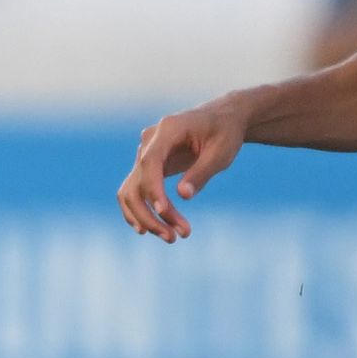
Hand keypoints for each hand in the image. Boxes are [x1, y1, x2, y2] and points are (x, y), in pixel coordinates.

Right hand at [119, 98, 248, 240]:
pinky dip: (139, 211)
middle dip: (151, 213)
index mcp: (167, 130)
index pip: (149, 162)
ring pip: (131, 191)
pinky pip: (135, 191)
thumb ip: (202, 172)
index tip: (165, 213)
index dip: (153, 189)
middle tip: (175, 237)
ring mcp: (144, 153)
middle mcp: (149, 141)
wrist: (222, 119)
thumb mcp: (222, 152)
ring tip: (171, 238)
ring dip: (145, 217)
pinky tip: (150, 230)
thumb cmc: (225, 133)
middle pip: (137, 182)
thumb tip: (183, 195)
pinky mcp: (147, 166)